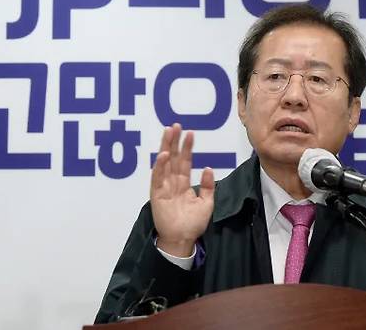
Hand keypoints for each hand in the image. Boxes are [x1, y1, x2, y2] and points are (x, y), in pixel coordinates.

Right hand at [150, 123, 214, 256]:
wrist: (183, 240)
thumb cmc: (193, 223)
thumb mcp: (207, 203)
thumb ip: (208, 186)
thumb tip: (208, 168)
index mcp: (183, 184)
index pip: (185, 161)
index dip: (187, 147)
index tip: (190, 133)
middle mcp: (172, 182)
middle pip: (173, 158)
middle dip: (174, 141)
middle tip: (176, 125)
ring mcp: (164, 187)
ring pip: (165, 163)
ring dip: (167, 147)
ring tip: (169, 132)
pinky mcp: (157, 195)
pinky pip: (158, 178)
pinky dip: (160, 166)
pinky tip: (164, 155)